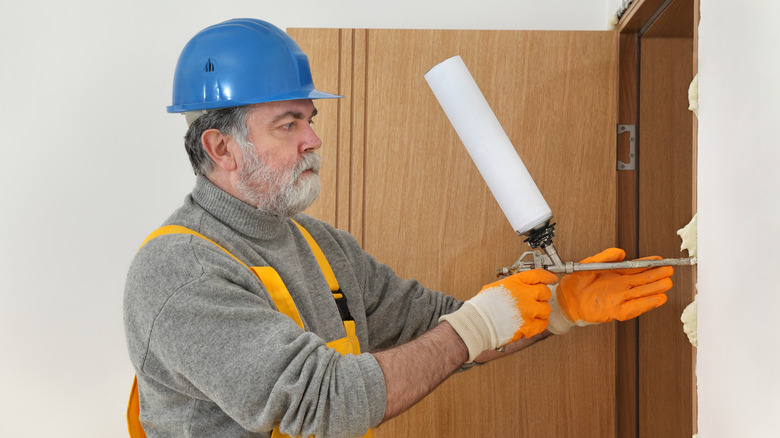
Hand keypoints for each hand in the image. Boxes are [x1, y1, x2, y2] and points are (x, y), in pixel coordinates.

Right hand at [440, 269, 558, 361]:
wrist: (478, 323)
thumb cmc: (482, 306)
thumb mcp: (497, 286)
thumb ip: (513, 285)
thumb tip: (523, 286)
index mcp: (516, 282)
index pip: (539, 275)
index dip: (548, 276)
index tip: (551, 278)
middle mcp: (525, 295)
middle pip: (545, 292)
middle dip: (542, 295)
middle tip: (537, 299)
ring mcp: (529, 311)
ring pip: (546, 309)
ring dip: (541, 310)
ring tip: (532, 313)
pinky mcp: (529, 326)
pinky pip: (543, 324)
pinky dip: (539, 323)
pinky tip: (532, 322)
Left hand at [547, 248, 672, 333]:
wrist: (565, 299)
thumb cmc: (575, 282)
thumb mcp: (589, 264)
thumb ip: (605, 257)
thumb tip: (621, 252)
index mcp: (616, 275)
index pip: (637, 268)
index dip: (649, 264)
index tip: (660, 261)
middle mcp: (620, 286)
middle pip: (643, 281)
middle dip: (657, 276)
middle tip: (669, 271)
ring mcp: (619, 298)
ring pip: (642, 293)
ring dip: (655, 289)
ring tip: (667, 284)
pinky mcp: (616, 311)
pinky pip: (634, 308)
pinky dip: (646, 304)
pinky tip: (657, 299)